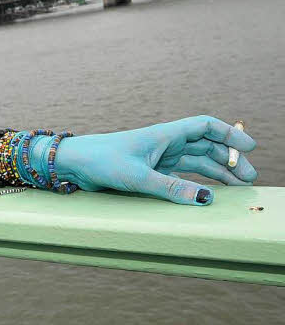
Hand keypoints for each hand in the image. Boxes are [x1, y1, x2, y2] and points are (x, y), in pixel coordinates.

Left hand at [54, 116, 256, 205]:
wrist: (73, 163)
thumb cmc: (101, 161)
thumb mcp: (137, 177)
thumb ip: (171, 188)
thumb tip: (205, 198)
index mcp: (165, 134)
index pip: (206, 127)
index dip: (230, 134)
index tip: (250, 147)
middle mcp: (165, 143)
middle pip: (207, 146)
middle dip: (230, 159)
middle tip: (249, 178)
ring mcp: (158, 158)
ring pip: (196, 162)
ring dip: (217, 172)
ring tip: (239, 186)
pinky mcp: (150, 171)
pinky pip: (181, 175)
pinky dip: (197, 182)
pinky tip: (209, 192)